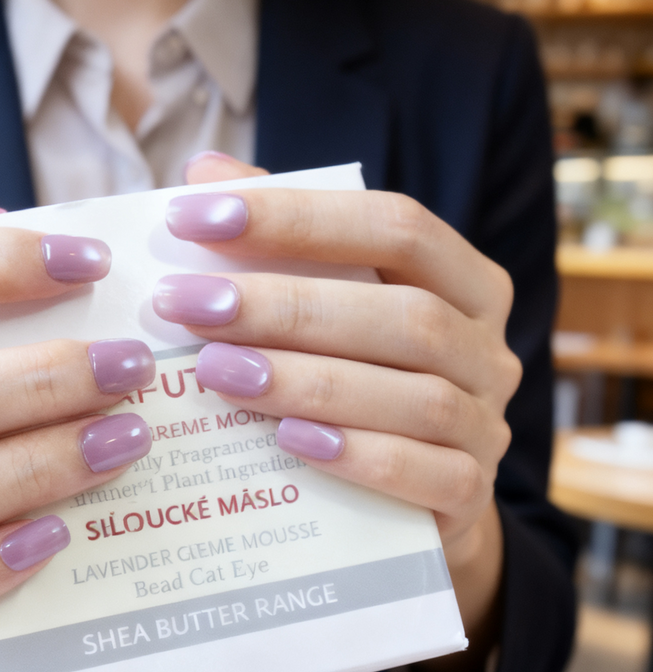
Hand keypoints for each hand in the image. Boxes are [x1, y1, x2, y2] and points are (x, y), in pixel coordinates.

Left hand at [156, 153, 521, 671]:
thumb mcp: (332, 303)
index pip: (396, 226)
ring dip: (306, 380)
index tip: (192, 216)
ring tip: (215, 371)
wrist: (414, 499)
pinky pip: (427, 475)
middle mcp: (487, 349)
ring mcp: (486, 425)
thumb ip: (280, 238)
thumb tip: (204, 172)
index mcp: (465, 282)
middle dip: (285, 306)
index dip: (297, 217)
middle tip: (185, 304)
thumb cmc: (361, 379)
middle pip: (402, 314)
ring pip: (413, 394)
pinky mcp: (470, 495)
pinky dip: (358, 456)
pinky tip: (287, 442)